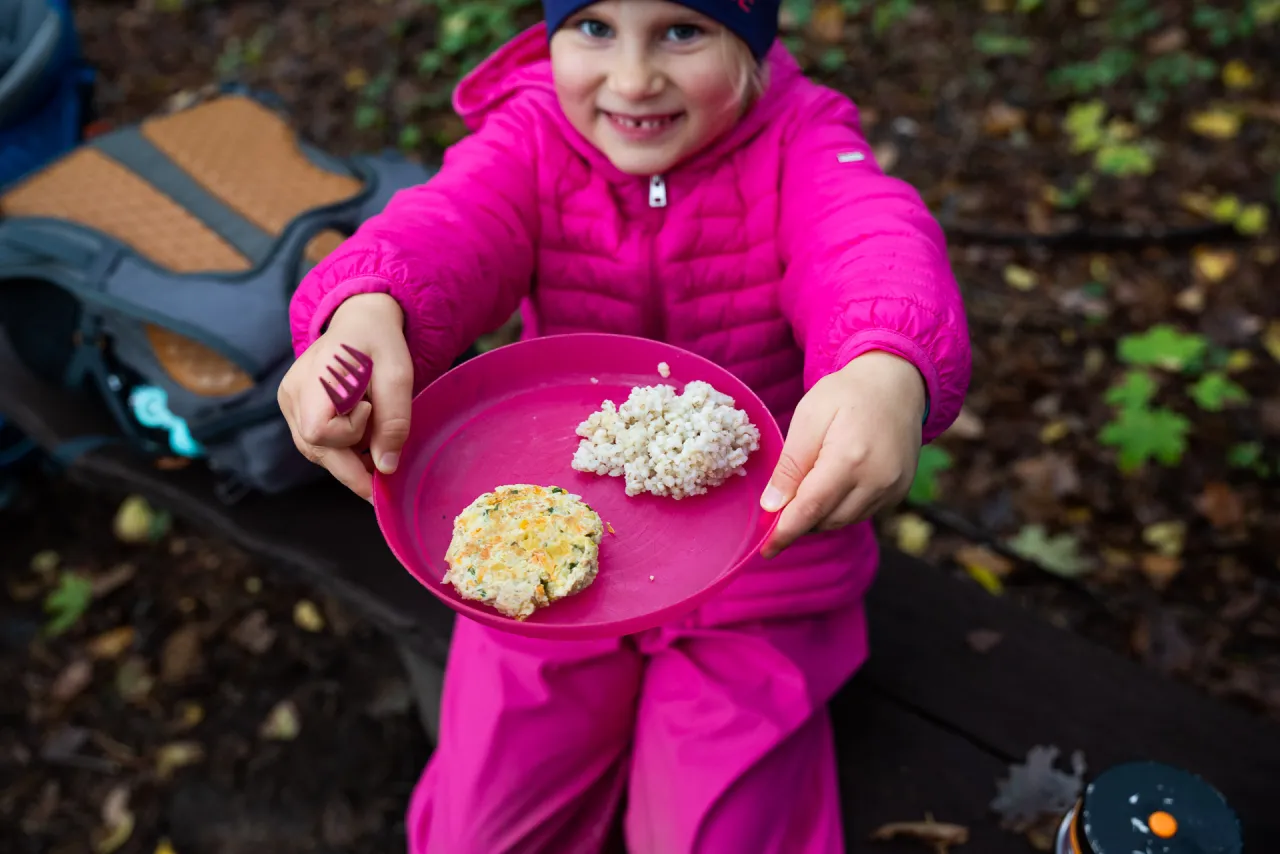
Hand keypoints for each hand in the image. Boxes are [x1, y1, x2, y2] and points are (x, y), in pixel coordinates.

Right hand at [277, 293, 413, 499]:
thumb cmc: (379, 343)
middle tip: (381, 484)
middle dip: (351, 467)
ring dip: (347, 458)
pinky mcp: (295, 410)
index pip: (318, 430)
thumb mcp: (398, 376)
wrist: (361, 322)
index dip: (348, 433)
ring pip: (315, 450)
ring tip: (375, 446)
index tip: (370, 409)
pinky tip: (362, 441)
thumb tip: (386, 468)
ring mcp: (289, 402)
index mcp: (312, 377)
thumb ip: (394, 421)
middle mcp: (292, 393)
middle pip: (314, 448)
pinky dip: (341, 449)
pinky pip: (316, 442)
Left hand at [759, 351, 925, 557]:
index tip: (766, 550)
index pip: (811, 509)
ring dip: (819, 517)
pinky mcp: (899, 490)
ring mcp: (893, 488)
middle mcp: (877, 480)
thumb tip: (772, 505)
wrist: (896, 383)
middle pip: (827, 520)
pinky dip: (840, 510)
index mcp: (850, 459)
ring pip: (844, 521)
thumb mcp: (809, 417)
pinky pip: (862, 513)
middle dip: (799, 522)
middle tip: (776, 514)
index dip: (785, 533)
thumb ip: (791, 465)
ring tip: (803, 494)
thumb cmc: (846, 394)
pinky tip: (830, 488)